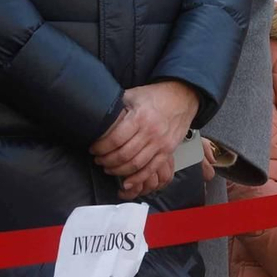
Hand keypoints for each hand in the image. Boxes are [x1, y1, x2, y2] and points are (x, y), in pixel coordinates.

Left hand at [91, 81, 198, 199]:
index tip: (94, 149)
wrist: (182, 97)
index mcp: (140, 117)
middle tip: (98, 160)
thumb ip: (118, 106)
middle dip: (106, 160)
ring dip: (118, 170)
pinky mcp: (167, 151)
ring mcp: (160, 144)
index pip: (115, 139)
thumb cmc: (156, 96)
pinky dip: (137, 178)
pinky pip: (151, 169)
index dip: (101, 147)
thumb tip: (99, 116)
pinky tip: (126, 182)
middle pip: (123, 155)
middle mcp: (151, 132)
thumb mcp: (134, 94)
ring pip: (135, 165)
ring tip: (108, 168)